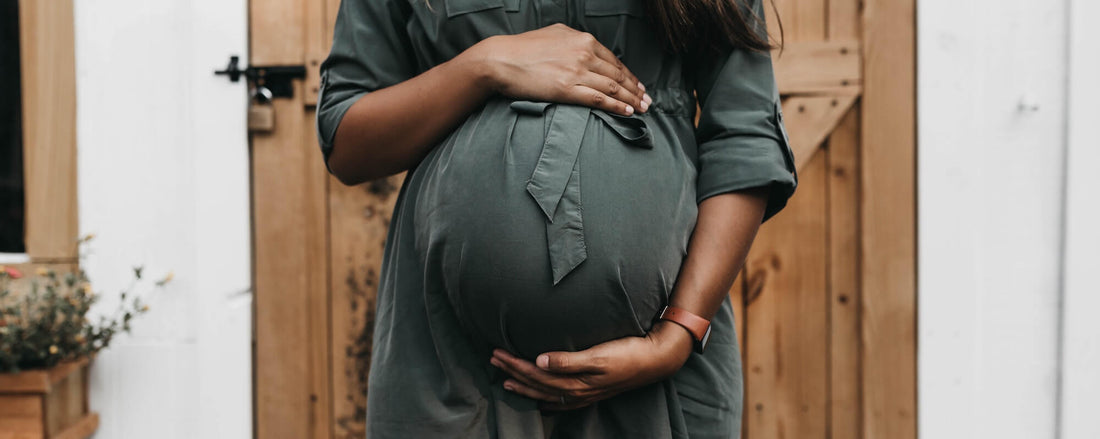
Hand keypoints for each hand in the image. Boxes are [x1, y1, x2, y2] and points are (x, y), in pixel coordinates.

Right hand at [471, 23, 651, 115]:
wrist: (500, 60)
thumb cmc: (523, 49)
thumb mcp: (554, 35)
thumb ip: (573, 41)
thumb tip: (585, 46)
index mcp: (582, 39)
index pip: (614, 60)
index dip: (629, 75)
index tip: (638, 85)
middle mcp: (583, 53)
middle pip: (617, 74)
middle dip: (635, 89)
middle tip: (647, 100)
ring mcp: (576, 71)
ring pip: (612, 87)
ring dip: (630, 99)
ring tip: (642, 109)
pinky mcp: (567, 89)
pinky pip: (599, 99)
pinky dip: (616, 106)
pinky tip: (626, 112)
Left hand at [489, 320, 693, 409]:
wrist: (655, 360)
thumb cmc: (627, 353)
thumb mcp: (599, 354)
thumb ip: (568, 360)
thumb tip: (539, 361)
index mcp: (576, 381)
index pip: (536, 374)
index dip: (515, 364)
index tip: (497, 353)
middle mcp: (577, 391)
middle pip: (537, 384)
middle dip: (513, 372)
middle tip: (493, 359)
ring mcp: (585, 394)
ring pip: (546, 393)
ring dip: (524, 386)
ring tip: (506, 379)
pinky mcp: (592, 392)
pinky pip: (562, 401)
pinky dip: (546, 400)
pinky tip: (540, 401)